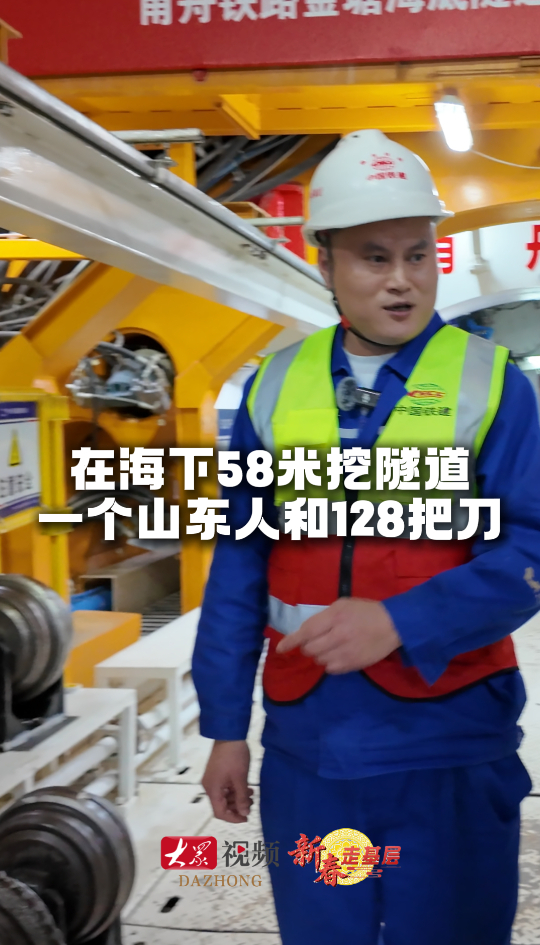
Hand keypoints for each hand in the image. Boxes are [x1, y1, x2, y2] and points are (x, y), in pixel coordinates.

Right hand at [202, 740, 253, 823]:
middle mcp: (209, 786)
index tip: (246, 818)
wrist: (229, 735)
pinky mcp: (217, 774)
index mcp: (212, 789)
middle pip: (221, 805)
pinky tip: (246, 787)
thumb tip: (244, 814)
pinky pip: (225, 788)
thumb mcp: (241, 779)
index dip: (233, 818)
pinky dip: (235, 790)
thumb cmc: (234, 757)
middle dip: (237, 807)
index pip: (219, 812)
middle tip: (251, 803)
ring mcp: (213, 779)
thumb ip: (242, 798)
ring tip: (251, 794)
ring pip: (224, 797)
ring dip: (237, 798)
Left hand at [275, 598, 400, 673]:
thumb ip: (324, 617)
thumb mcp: (343, 605)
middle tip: (320, 640)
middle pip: (309, 649)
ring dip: (320, 655)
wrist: (392, 625)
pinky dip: (330, 663)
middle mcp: (338, 635)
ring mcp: (345, 652)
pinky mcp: (353, 664)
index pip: (306, 632)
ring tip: (332, 646)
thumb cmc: (365, 611)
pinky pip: (331, 669)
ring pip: (319, 660)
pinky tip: (340, 654)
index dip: (291, 641)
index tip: (280, 649)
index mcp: (335, 617)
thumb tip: (306, 632)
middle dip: (309, 646)